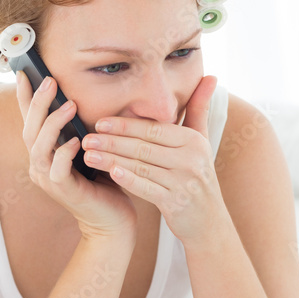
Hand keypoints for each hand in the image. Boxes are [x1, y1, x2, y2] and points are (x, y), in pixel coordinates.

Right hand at [16, 72, 137, 241]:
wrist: (112, 219)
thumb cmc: (103, 181)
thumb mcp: (91, 148)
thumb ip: (81, 128)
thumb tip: (82, 96)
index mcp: (44, 154)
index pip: (29, 121)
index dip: (24, 98)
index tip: (24, 73)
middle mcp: (40, 166)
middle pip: (29, 130)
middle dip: (37, 103)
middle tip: (49, 80)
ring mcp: (48, 180)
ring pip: (38, 147)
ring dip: (51, 124)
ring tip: (68, 105)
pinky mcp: (63, 192)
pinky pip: (56, 170)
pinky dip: (64, 153)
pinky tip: (76, 141)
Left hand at [80, 75, 222, 246]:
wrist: (209, 222)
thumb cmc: (199, 177)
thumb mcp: (202, 142)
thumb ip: (199, 109)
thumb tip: (211, 76)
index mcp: (193, 141)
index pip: (154, 129)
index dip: (125, 125)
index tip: (100, 122)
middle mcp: (191, 159)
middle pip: (144, 146)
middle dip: (113, 141)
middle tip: (87, 137)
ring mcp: (184, 182)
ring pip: (141, 166)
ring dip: (112, 159)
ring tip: (89, 154)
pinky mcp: (176, 203)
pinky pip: (147, 188)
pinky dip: (128, 180)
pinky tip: (109, 173)